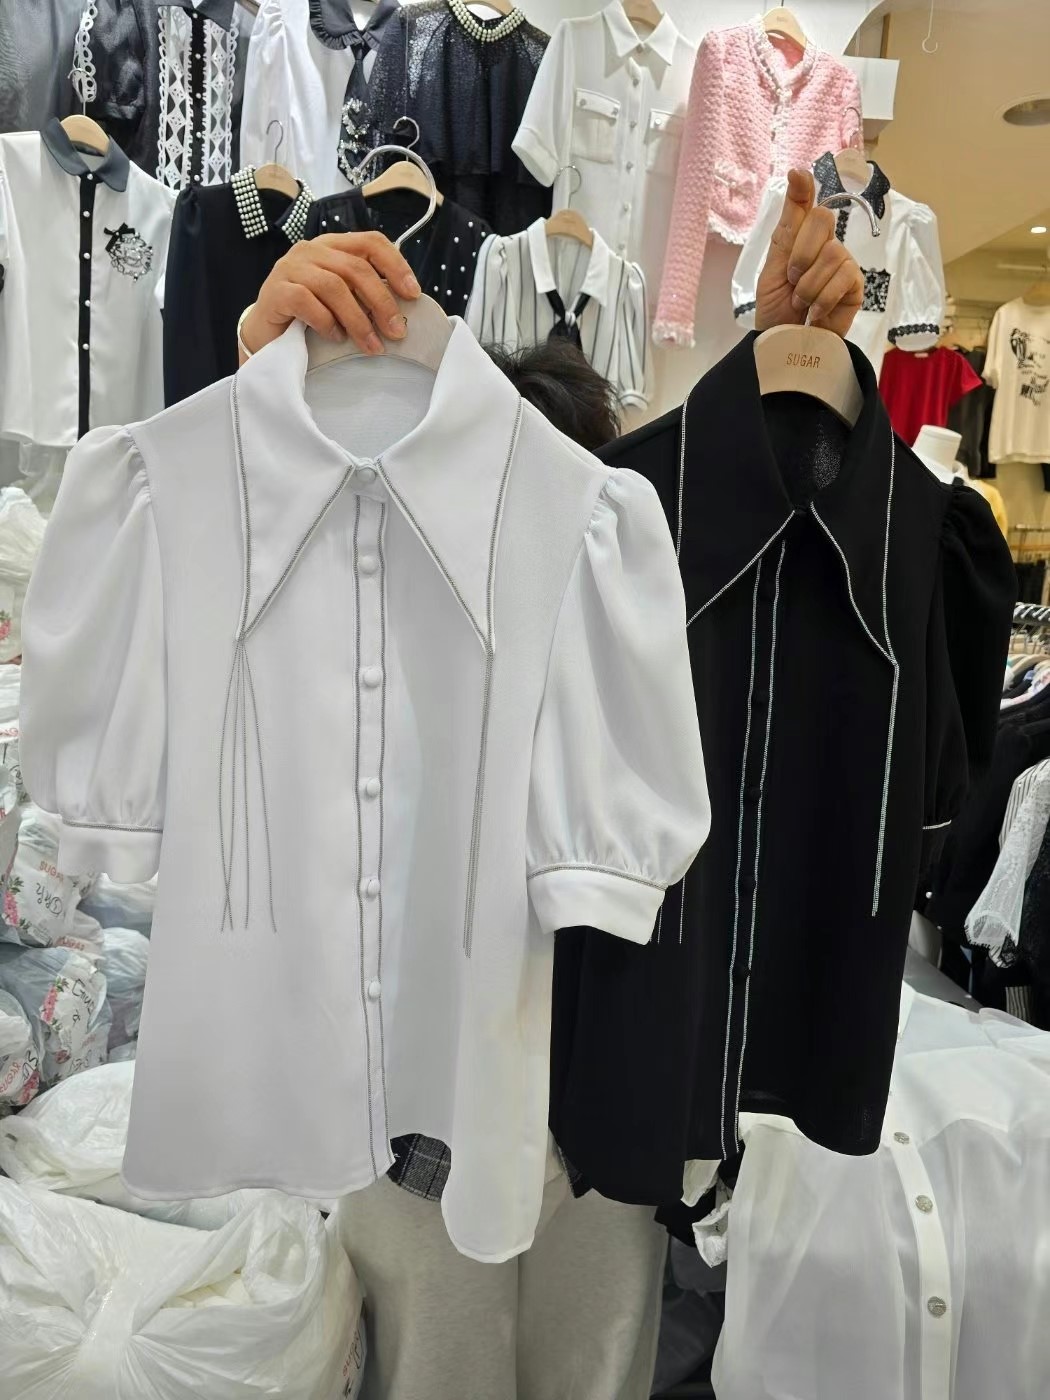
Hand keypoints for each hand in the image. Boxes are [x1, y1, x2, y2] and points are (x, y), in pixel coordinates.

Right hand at [240, 231, 420, 359]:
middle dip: (381, 302)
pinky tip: (335, 338)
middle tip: (396, 331)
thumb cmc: (308, 318)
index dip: (396, 265)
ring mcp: (290, 268)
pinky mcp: (274, 291)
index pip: (370, 242)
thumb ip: (364, 294)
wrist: (265, 336)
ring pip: (334, 287)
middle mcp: (310, 250)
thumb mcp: (342, 300)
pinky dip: (326, 322)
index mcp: (332, 247)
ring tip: (371, 345)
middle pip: (356, 268)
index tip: (413, 294)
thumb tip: (402, 310)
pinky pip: (307, 302)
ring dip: (358, 320)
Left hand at [755, 169, 863, 337]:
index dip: (803, 188)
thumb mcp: (774, 268)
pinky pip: (844, 276)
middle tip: (792, 281)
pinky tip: (816, 312)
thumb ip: (789, 225)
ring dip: (809, 285)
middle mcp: (824, 245)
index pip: (806, 204)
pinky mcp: (855, 285)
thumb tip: (798, 170)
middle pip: (823, 219)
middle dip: (801, 255)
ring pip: (832, 253)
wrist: (785, 347)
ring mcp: (842, 264)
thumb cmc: (776, 311)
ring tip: (802, 304)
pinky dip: (823, 298)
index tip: (797, 175)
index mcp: (800, 239)